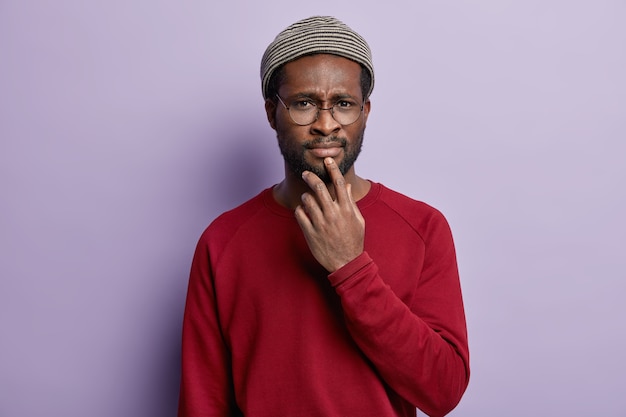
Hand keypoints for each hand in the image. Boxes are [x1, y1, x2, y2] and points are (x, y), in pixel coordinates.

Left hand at [294, 158, 364, 272]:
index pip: (339, 183)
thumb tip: (346, 185)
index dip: (333, 169)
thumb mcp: (358, 221)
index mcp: (346, 210)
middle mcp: (333, 214)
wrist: (346, 263)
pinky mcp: (310, 233)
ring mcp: (321, 223)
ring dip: (306, 196)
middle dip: (311, 176)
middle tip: (305, 173)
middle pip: (319, 187)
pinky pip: (299, 214)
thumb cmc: (353, 241)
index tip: (328, 160)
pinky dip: (300, 210)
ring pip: (307, 200)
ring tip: (307, 200)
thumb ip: (351, 202)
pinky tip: (303, 212)